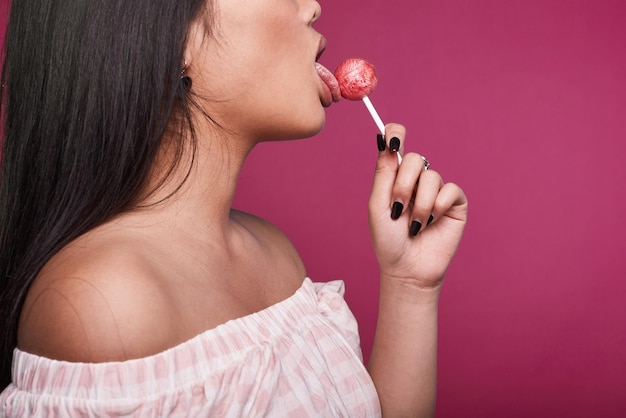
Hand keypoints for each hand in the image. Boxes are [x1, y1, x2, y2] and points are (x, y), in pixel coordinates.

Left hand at [369, 123, 467, 288]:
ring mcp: (436, 190)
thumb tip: (385, 141)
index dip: (395, 133)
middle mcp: (416, 180)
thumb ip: (383, 174)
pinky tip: (431, 222)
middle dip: (404, 184)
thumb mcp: (378, 206)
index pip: (396, 144)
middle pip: (414, 158)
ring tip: (415, 225)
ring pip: (431, 177)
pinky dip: (437, 206)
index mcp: (394, 177)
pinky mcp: (454, 203)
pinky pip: (450, 190)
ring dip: (420, 204)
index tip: (393, 138)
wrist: (407, 269)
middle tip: (398, 208)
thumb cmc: (388, 240)